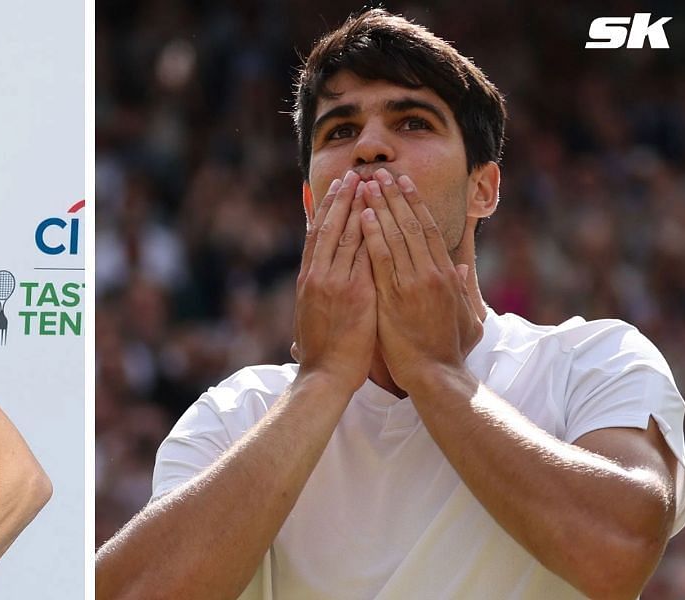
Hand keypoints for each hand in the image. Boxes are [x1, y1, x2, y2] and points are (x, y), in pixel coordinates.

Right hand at [293, 170, 375, 394]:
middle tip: (352, 175)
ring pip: (344, 235)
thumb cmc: (322, 353)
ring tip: (366, 183)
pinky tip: (377, 213)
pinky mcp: (353, 292)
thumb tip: (319, 284)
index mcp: (308, 280)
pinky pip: (362, 254)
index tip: (335, 190)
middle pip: (328, 228)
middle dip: (340, 200)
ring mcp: (333, 282)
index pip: (316, 236)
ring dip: (356, 207)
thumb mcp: (313, 317)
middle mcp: (317, 276)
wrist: (324, 375)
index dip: (326, 211)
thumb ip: (319, 296)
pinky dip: (368, 232)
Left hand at [359, 168, 481, 394]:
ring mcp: (413, 284)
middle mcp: (431, 273)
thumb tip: (461, 265)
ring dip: (380, 207)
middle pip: (411, 225)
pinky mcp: (394, 297)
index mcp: (446, 275)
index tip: (404, 183)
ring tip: (368, 184)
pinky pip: (380, 259)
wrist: (435, 375)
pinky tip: (361, 217)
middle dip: (395, 196)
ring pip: (395, 236)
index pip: (429, 229)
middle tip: (381, 173)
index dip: (415, 204)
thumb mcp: (466, 317)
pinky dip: (372, 236)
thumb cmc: (448, 350)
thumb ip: (462, 288)